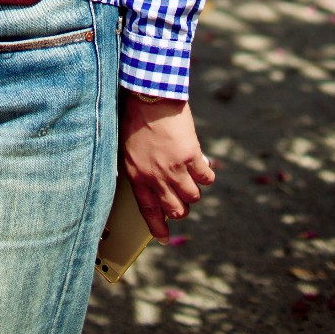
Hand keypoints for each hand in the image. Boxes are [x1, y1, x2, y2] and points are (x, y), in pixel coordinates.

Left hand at [121, 93, 215, 241]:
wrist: (150, 94)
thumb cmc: (135, 117)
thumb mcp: (128, 148)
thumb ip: (140, 168)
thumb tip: (153, 184)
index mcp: (137, 176)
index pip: (149, 211)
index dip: (158, 227)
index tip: (163, 238)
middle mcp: (156, 177)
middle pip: (175, 209)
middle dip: (180, 209)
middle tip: (182, 200)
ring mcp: (175, 168)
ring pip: (193, 197)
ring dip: (193, 191)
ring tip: (191, 178)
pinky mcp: (191, 156)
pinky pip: (206, 177)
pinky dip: (206, 174)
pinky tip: (202, 165)